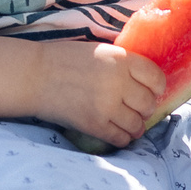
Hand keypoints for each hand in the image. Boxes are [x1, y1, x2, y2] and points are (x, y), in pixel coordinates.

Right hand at [36, 40, 167, 148]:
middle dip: (146, 107)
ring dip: (136, 125)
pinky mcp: (94, 125)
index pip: (156, 78)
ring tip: (128, 122)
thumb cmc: (66, 59)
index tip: (151, 90)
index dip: (157, 86)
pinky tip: (117, 132)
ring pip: (138, 124)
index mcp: (121, 59)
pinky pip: (121, 138)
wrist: (34, 76)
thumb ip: (123, 64)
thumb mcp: (100, 51)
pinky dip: (122, 138)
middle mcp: (118, 82)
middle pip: (149, 103)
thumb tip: (146, 82)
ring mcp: (107, 106)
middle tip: (137, 107)